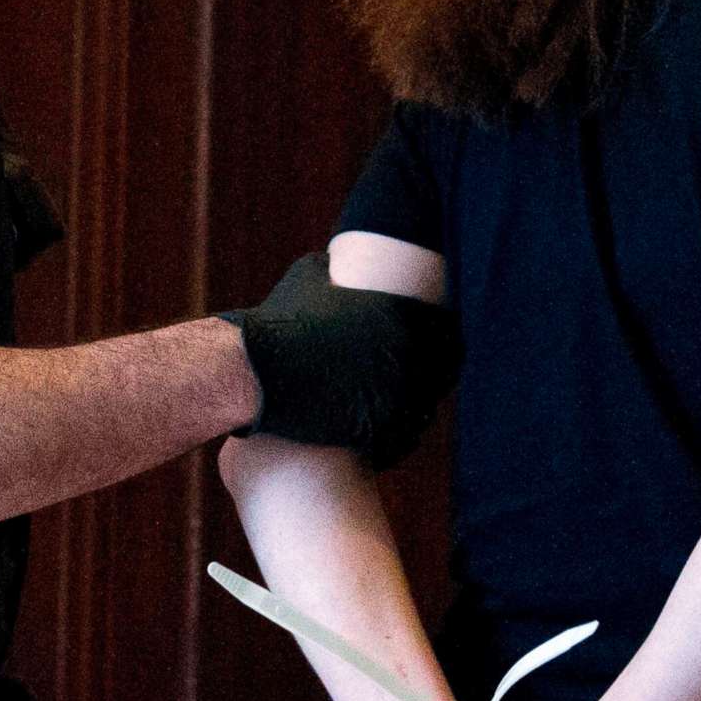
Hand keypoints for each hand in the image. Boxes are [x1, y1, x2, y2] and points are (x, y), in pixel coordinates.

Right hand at [219, 253, 457, 466]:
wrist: (251, 371)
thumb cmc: (275, 322)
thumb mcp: (305, 279)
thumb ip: (328, 266)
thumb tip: (330, 258)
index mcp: (400, 317)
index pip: (449, 333)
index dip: (443, 341)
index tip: (432, 346)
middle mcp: (406, 356)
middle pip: (444, 374)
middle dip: (432, 378)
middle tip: (413, 380)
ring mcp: (393, 396)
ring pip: (426, 412)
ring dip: (416, 412)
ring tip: (397, 411)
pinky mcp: (375, 429)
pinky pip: (402, 441)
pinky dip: (395, 442)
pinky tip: (382, 439)